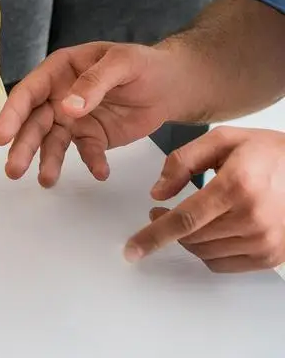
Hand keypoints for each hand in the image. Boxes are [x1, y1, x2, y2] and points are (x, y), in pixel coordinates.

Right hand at [0, 42, 175, 185]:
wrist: (171, 84)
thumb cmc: (142, 64)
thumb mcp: (121, 63)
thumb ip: (94, 83)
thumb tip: (68, 107)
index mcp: (59, 70)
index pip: (29, 92)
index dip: (11, 113)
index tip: (0, 136)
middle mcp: (59, 95)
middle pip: (34, 122)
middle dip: (22, 145)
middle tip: (14, 170)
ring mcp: (73, 118)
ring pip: (52, 142)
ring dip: (48, 161)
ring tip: (47, 181)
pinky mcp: (92, 137)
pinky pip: (86, 152)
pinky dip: (91, 163)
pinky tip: (100, 172)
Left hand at [125, 127, 284, 272]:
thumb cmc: (266, 152)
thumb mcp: (221, 139)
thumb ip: (182, 161)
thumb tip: (157, 192)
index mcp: (237, 185)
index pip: (186, 219)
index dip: (154, 235)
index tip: (133, 247)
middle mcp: (252, 218)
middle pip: (193, 238)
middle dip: (165, 229)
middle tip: (158, 211)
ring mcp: (265, 241)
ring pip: (205, 254)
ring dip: (186, 240)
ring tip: (187, 217)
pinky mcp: (271, 256)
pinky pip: (224, 264)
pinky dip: (207, 252)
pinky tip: (207, 231)